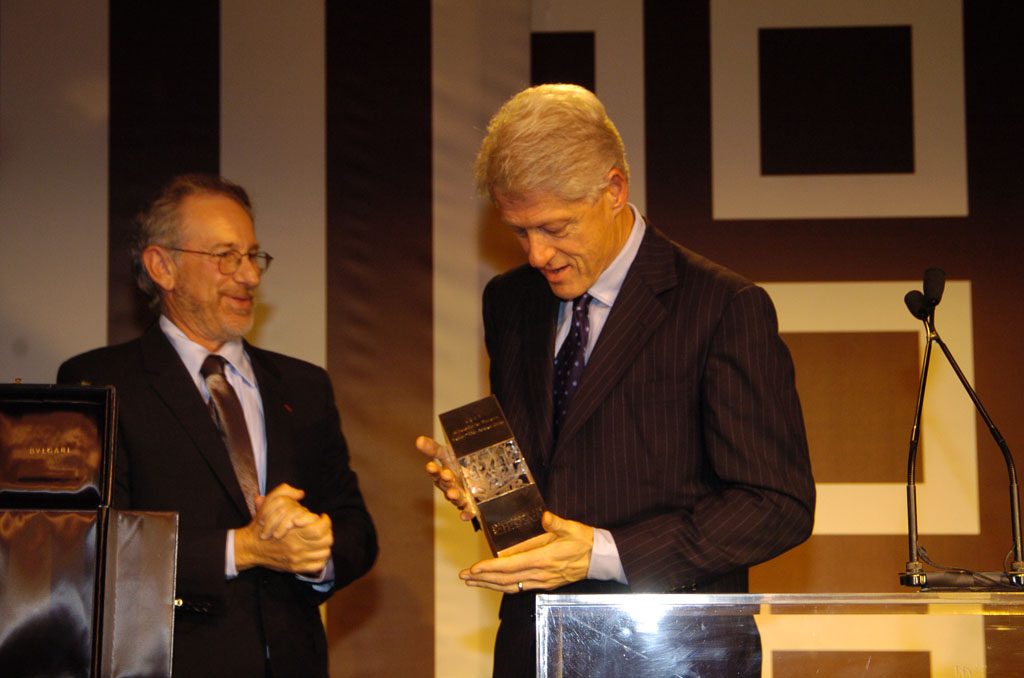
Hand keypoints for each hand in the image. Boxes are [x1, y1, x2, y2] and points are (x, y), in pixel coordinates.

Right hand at [235, 484, 333, 574]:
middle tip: (324, 527)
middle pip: (326, 540)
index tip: (323, 517)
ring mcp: (297, 558)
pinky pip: (317, 566)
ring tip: (322, 538)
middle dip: (328, 531)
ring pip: (324, 553)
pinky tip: (317, 551)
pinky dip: (321, 559)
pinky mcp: (295, 568)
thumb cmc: (261, 525)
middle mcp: (298, 546)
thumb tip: (301, 493)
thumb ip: (285, 492)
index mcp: (294, 530)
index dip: (325, 521)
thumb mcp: (269, 503)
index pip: (320, 528)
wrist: (250, 547)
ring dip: (325, 544)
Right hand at [416, 435, 475, 520]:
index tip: (430, 466)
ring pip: (455, 497)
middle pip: (445, 484)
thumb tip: (418, 440)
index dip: (433, 470)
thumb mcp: (448, 454)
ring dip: (453, 496)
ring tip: (452, 494)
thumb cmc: (460, 465)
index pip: (436, 471)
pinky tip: (464, 516)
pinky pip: (468, 511)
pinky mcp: (471, 505)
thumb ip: (434, 448)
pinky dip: (466, 514)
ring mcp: (460, 496)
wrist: (481, 478)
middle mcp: (450, 486)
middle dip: (445, 480)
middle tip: (446, 474)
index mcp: (444, 472)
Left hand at [459, 512, 592, 592]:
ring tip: (473, 582)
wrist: (599, 559)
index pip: (511, 566)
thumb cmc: (584, 541)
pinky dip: (504, 586)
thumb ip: (556, 523)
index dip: (491, 568)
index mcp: (543, 558)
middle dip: (483, 579)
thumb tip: (545, 516)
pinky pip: (520, 587)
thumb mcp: (571, 527)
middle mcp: (540, 573)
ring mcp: (542, 581)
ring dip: (490, 585)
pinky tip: (495, 584)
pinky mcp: (545, 584)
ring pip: (511, 586)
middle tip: (464, 576)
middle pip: (505, 580)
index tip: (474, 569)